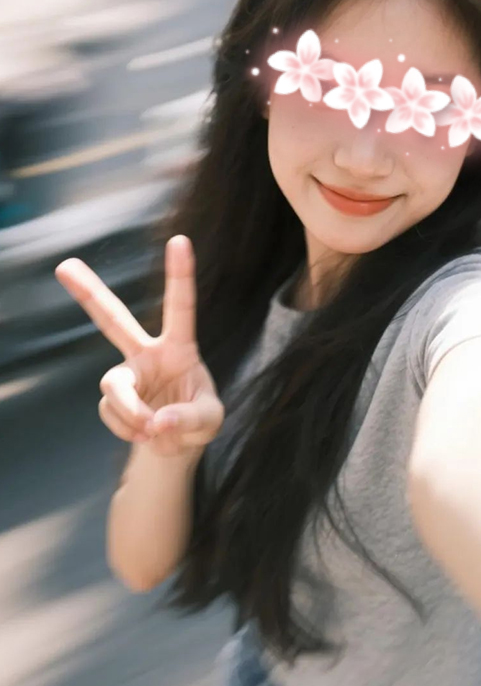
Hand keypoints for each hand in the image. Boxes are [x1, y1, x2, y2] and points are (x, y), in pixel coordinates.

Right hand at [55, 235, 223, 457]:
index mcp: (179, 347)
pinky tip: (145, 433)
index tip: (180, 240)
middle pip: (112, 319)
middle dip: (89, 292)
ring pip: (113, 386)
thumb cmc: (199, 421)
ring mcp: (127, 376)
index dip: (180, 274)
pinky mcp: (112, 400)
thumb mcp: (210, 420)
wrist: (175, 445)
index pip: (180, 306)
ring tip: (152, 428)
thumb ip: (190, 418)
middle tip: (64, 266)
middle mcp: (146, 354)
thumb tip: (157, 421)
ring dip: (131, 412)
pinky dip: (129, 429)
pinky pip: (112, 414)